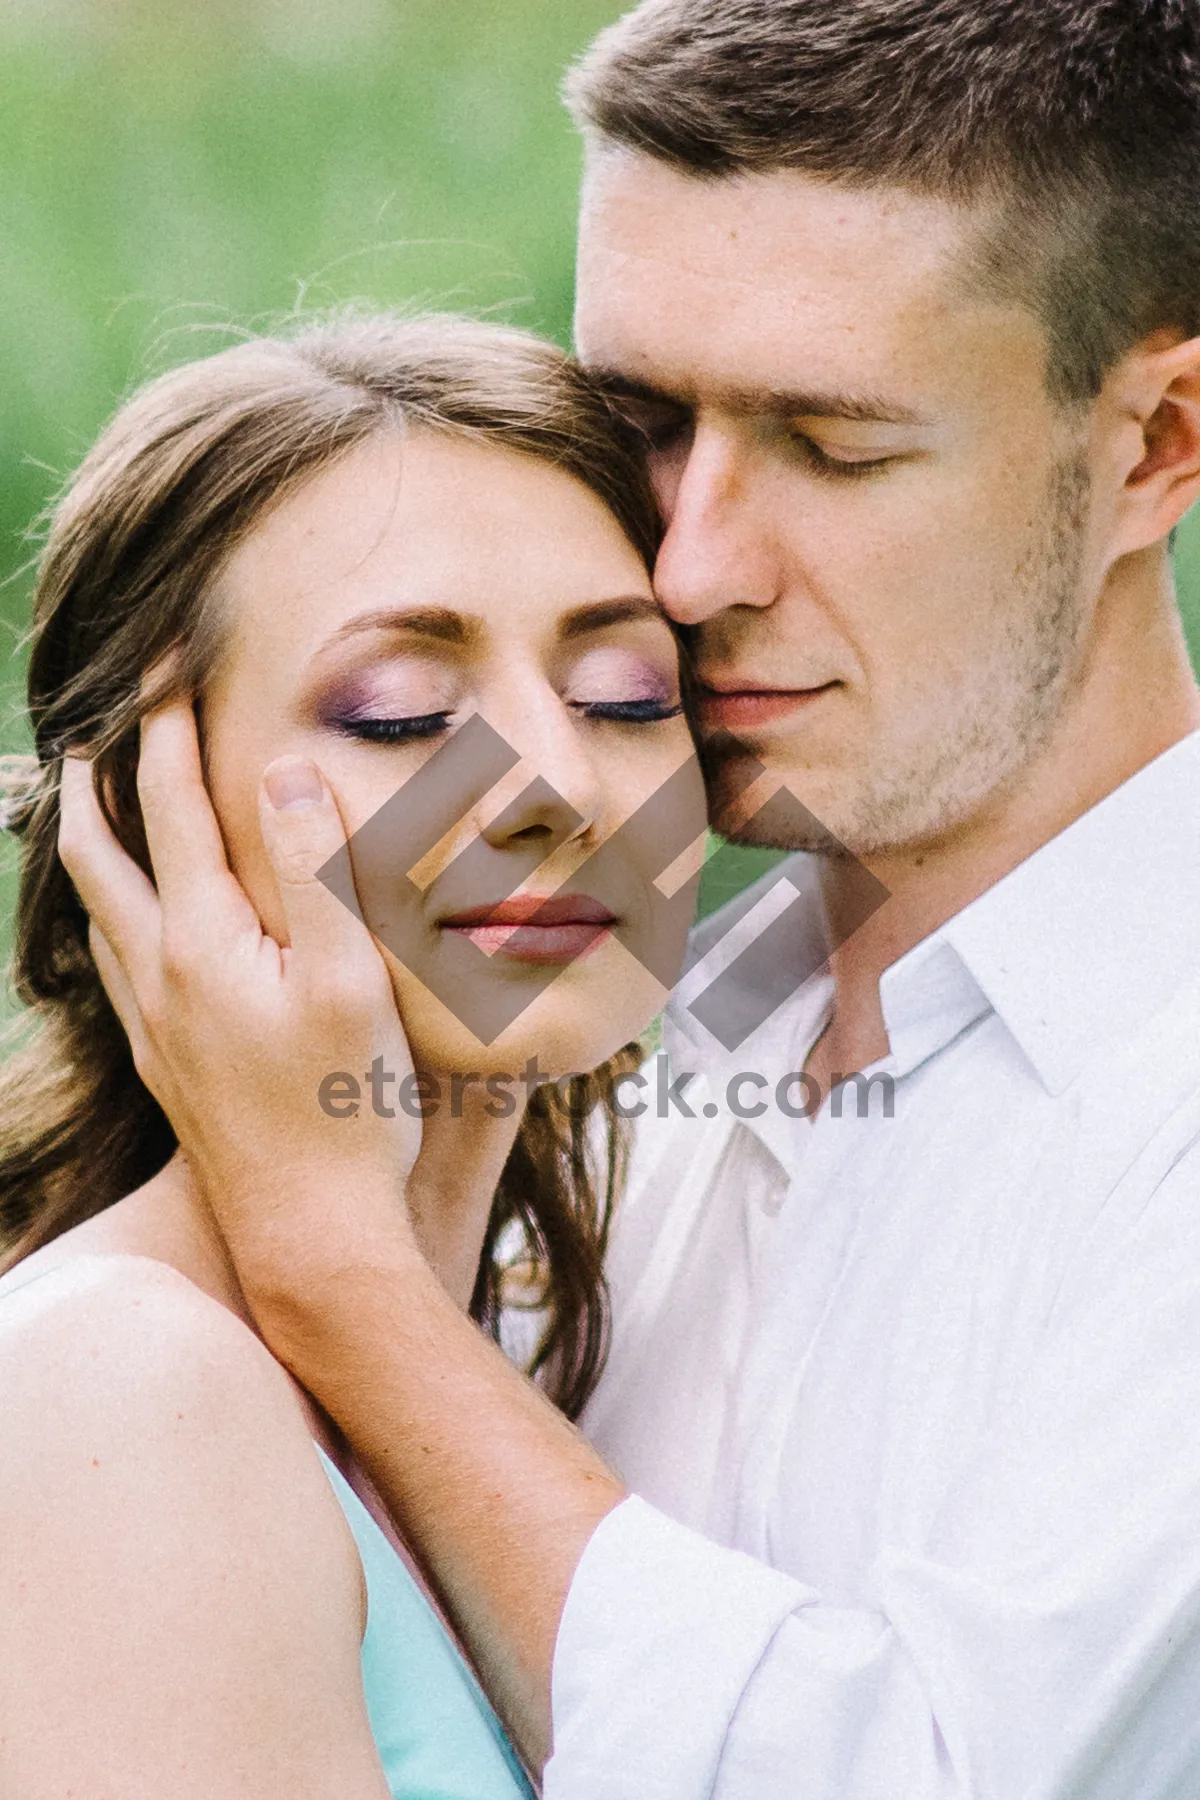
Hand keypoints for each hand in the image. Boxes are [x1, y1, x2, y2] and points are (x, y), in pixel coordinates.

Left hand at [57, 697, 421, 1302]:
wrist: (312, 1238)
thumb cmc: (346, 1110)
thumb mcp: (351, 980)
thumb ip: (316, 870)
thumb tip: (280, 773)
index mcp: (204, 939)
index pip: (172, 803)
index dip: (166, 724)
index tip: (163, 661)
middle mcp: (162, 975)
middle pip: (99, 852)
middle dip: (97, 779)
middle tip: (99, 728)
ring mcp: (157, 1027)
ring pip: (98, 912)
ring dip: (91, 847)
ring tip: (98, 811)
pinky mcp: (168, 1069)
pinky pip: (117, 968)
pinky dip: (112, 916)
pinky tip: (133, 932)